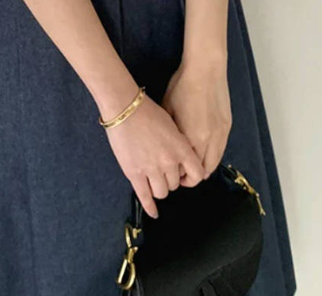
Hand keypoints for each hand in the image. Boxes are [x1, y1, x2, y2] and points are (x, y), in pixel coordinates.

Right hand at [102, 91, 206, 218]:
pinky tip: (153, 212)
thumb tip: (180, 156)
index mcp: (181, 148)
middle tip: (163, 172)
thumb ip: (178, 143)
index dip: (191, 177)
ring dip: (159, 188)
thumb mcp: (171, 125)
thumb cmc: (148, 111)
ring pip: (162, 192)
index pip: (196, 174)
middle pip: (175, 184)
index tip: (185, 176)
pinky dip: (149, 207)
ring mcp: (151, 169)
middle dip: (170, 179)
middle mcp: (169, 162)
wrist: (125, 109)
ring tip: (155, 182)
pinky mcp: (134, 174)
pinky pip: (144, 196)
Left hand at [161, 56, 231, 180]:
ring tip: (192, 165)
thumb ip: (170, 134)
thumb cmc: (182, 86)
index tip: (172, 174)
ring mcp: (221, 134)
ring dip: (204, 168)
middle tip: (181, 174)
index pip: (188, 170)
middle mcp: (209, 140)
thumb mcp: (168, 110)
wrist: (205, 69)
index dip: (179, 176)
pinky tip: (203, 151)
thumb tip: (168, 149)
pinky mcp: (227, 126)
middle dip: (192, 177)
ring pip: (214, 163)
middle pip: (203, 172)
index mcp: (192, 138)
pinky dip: (212, 156)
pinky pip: (221, 150)